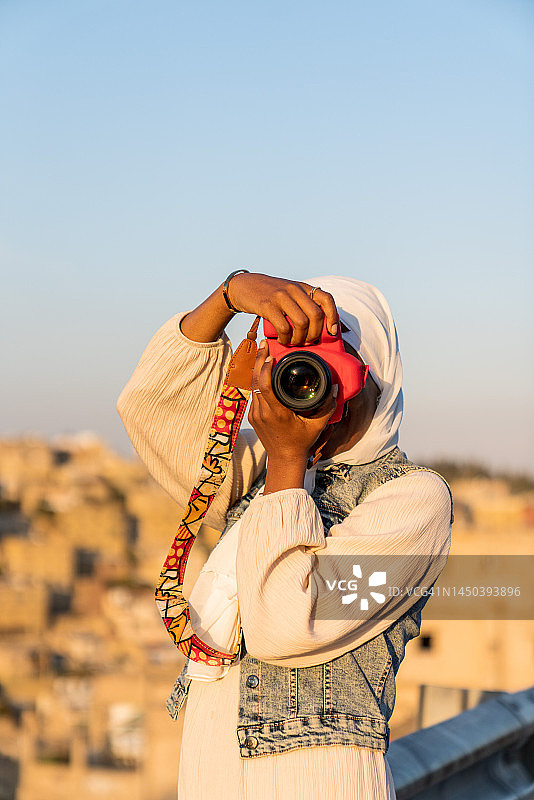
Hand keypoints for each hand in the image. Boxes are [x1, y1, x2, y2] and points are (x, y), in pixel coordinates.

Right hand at [227, 273, 337, 345]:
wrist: (243, 286)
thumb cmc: (268, 294)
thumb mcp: (288, 292)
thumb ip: (302, 303)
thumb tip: (318, 327)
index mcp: (302, 287)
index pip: (326, 299)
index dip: (333, 317)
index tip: (332, 331)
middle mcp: (294, 290)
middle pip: (316, 315)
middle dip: (315, 334)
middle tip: (308, 341)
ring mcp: (281, 297)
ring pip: (302, 323)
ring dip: (299, 338)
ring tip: (294, 342)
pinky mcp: (267, 306)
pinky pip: (283, 327)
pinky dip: (285, 339)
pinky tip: (282, 340)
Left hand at [248, 340, 337, 469]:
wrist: (284, 459)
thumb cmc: (302, 442)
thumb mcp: (318, 425)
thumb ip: (327, 406)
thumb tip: (334, 387)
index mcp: (277, 413)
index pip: (265, 386)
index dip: (265, 369)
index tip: (270, 355)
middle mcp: (263, 413)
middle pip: (255, 382)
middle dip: (257, 361)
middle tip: (263, 344)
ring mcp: (255, 415)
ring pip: (252, 387)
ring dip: (256, 370)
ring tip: (262, 353)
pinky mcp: (252, 416)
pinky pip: (253, 394)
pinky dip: (257, 381)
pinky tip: (262, 370)